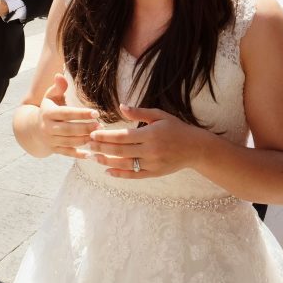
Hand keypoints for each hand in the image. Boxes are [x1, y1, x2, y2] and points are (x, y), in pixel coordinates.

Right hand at [38, 73, 98, 157]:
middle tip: (101, 125)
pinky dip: (78, 155)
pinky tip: (90, 154)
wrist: (33, 129)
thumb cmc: (49, 109)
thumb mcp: (51, 97)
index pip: (66, 113)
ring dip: (85, 140)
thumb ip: (58, 87)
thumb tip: (59, 75)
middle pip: (69, 129)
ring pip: (69, 142)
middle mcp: (48, 128)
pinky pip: (67, 153)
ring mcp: (51, 140)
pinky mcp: (54, 150)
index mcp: (48, 113)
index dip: (81, 114)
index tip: (96, 112)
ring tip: (99, 136)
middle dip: (85, 128)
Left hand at [87, 104, 207, 177]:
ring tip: (93, 157)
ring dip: (107, 161)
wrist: (195, 148)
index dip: (105, 136)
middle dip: (102, 147)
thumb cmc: (176, 128)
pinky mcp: (153, 173)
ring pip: (125, 164)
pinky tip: (108, 171)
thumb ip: (139, 113)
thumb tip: (121, 107)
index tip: (92, 133)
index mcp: (151, 134)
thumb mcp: (160, 115)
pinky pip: (134, 175)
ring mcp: (152, 163)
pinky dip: (120, 174)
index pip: (122, 136)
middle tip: (87, 144)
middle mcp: (150, 150)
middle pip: (120, 150)